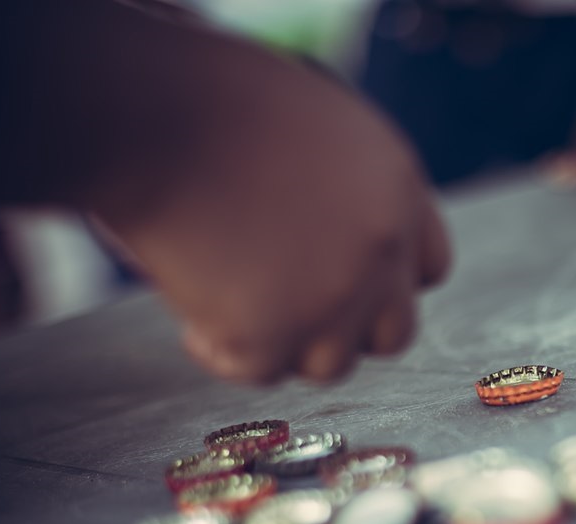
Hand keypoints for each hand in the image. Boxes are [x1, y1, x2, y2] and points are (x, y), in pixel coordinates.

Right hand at [97, 40, 450, 383]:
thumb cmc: (205, 100)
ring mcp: (332, 300)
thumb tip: (333, 243)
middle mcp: (381, 249)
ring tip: (230, 299)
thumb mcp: (314, 127)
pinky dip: (220, 349)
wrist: (146, 117)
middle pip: (393, 332)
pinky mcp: (272, 339)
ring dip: (285, 344)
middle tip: (287, 307)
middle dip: (345, 328)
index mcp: (397, 188)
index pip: (429, 269)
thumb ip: (346, 190)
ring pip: (328, 364)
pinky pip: (257, 372)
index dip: (384, 283)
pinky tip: (190, 310)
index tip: (340, 282)